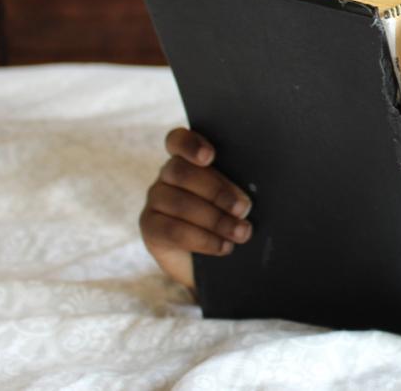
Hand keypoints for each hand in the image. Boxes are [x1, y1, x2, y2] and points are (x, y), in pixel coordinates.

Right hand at [139, 127, 253, 291]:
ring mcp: (156, 200)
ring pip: (180, 203)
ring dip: (215, 219)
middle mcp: (168, 175)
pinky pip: (174, 231)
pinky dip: (203, 239)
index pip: (178, 141)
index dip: (191, 145)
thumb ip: (238, 186)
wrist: (213, 260)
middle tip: (244, 208)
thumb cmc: (233, 218)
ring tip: (241, 232)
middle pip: (182, 172)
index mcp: (189, 158)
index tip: (210, 157)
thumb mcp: (237, 198)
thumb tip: (248, 194)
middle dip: (217, 191)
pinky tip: (223, 246)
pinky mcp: (151, 228)